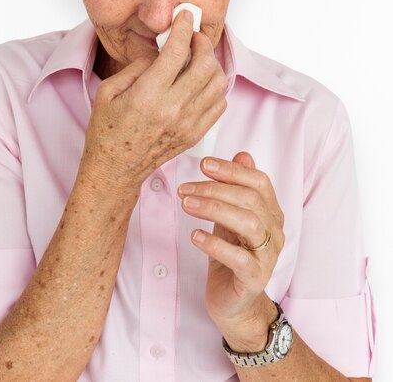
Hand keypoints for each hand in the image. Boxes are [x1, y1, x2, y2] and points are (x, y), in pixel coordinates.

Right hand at [81, 10, 227, 188]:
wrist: (116, 168)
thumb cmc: (107, 130)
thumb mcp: (109, 91)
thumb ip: (137, 66)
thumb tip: (161, 50)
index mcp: (148, 95)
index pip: (176, 51)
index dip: (183, 27)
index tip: (185, 16)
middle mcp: (172, 109)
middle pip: (205, 64)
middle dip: (202, 42)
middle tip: (193, 37)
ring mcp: (188, 123)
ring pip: (218, 82)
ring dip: (211, 63)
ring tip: (198, 58)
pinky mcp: (196, 134)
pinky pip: (220, 103)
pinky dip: (215, 87)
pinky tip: (200, 82)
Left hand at [177, 151, 284, 350]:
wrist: (235, 304)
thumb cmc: (231, 255)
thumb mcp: (230, 217)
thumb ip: (236, 189)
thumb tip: (242, 155)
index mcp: (271, 213)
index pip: (259, 181)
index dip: (231, 170)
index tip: (203, 165)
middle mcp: (274, 232)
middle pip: (250, 199)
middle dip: (215, 188)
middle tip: (185, 188)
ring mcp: (267, 256)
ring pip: (248, 223)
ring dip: (213, 209)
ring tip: (186, 205)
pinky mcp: (254, 279)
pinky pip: (238, 258)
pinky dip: (214, 244)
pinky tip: (195, 236)